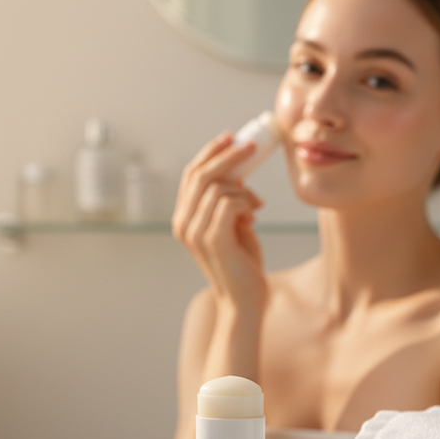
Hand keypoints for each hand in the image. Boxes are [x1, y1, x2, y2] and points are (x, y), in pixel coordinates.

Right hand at [173, 133, 267, 314]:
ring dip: (244, 190)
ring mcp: (195, 232)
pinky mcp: (212, 239)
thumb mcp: (234, 225)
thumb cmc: (242, 264)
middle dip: (227, 156)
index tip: (230, 138)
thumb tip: (239, 172)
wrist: (244, 300)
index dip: (209, 153)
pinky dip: (246, 202)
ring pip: (219, 188)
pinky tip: (254, 215)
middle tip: (251, 147)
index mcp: (184, 219)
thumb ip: (229, 201)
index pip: (190, 175)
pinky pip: (230, 202)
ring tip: (256, 204)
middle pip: (200, 175)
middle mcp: (183, 224)